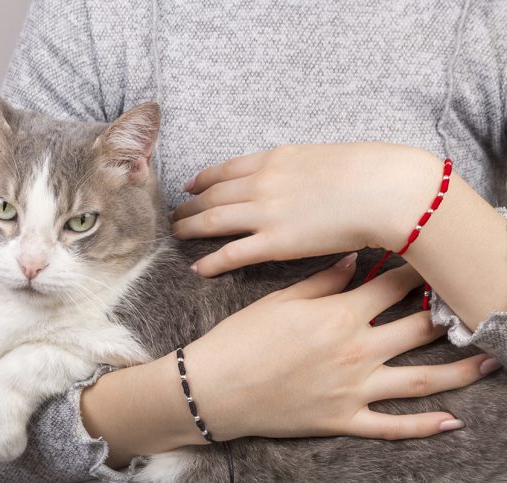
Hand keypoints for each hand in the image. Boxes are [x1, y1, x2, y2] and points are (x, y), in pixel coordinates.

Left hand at [172, 142, 439, 276]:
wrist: (383, 189)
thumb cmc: (366, 170)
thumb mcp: (323, 157)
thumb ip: (300, 168)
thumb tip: (298, 177)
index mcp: (274, 159)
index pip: (225, 169)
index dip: (203, 179)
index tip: (191, 185)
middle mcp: (260, 183)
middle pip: (211, 195)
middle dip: (189, 204)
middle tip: (175, 213)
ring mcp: (264, 213)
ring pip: (212, 221)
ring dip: (190, 227)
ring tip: (176, 234)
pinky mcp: (275, 243)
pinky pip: (232, 254)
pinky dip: (211, 261)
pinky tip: (197, 268)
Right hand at [183, 257, 497, 440]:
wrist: (218, 386)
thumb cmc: (243, 338)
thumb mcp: (281, 300)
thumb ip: (322, 280)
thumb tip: (353, 258)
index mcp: (339, 315)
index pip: (390, 287)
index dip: (415, 273)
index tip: (432, 262)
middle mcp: (356, 350)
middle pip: (416, 328)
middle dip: (445, 313)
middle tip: (466, 304)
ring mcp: (354, 389)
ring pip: (419, 380)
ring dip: (458, 371)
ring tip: (488, 361)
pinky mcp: (344, 419)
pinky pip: (392, 427)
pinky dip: (423, 426)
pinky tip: (451, 422)